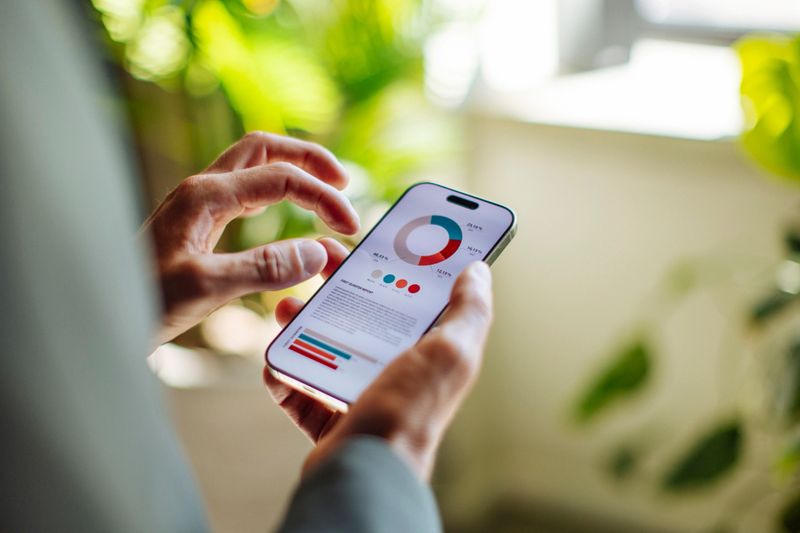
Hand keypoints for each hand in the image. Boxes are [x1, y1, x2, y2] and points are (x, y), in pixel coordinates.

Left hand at [141, 132, 359, 344]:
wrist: (100, 310)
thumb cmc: (143, 301)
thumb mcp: (205, 287)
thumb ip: (264, 268)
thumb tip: (317, 253)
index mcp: (206, 195)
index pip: (281, 178)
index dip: (322, 198)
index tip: (348, 228)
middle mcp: (202, 189)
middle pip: (265, 149)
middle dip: (309, 159)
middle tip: (343, 182)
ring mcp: (197, 202)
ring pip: (253, 165)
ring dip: (292, 170)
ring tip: (323, 189)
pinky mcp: (196, 221)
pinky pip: (243, 191)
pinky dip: (274, 192)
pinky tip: (283, 212)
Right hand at [263, 259, 492, 479]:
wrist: (365, 469)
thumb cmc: (411, 411)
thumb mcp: (450, 352)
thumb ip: (469, 311)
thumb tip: (478, 270)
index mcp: (427, 352)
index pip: (414, 298)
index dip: (399, 267)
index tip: (377, 239)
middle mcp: (395, 371)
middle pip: (363, 316)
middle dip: (339, 286)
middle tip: (319, 260)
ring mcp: (359, 393)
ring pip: (326, 346)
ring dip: (302, 324)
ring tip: (286, 308)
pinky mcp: (328, 416)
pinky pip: (301, 386)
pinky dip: (285, 372)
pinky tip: (276, 360)